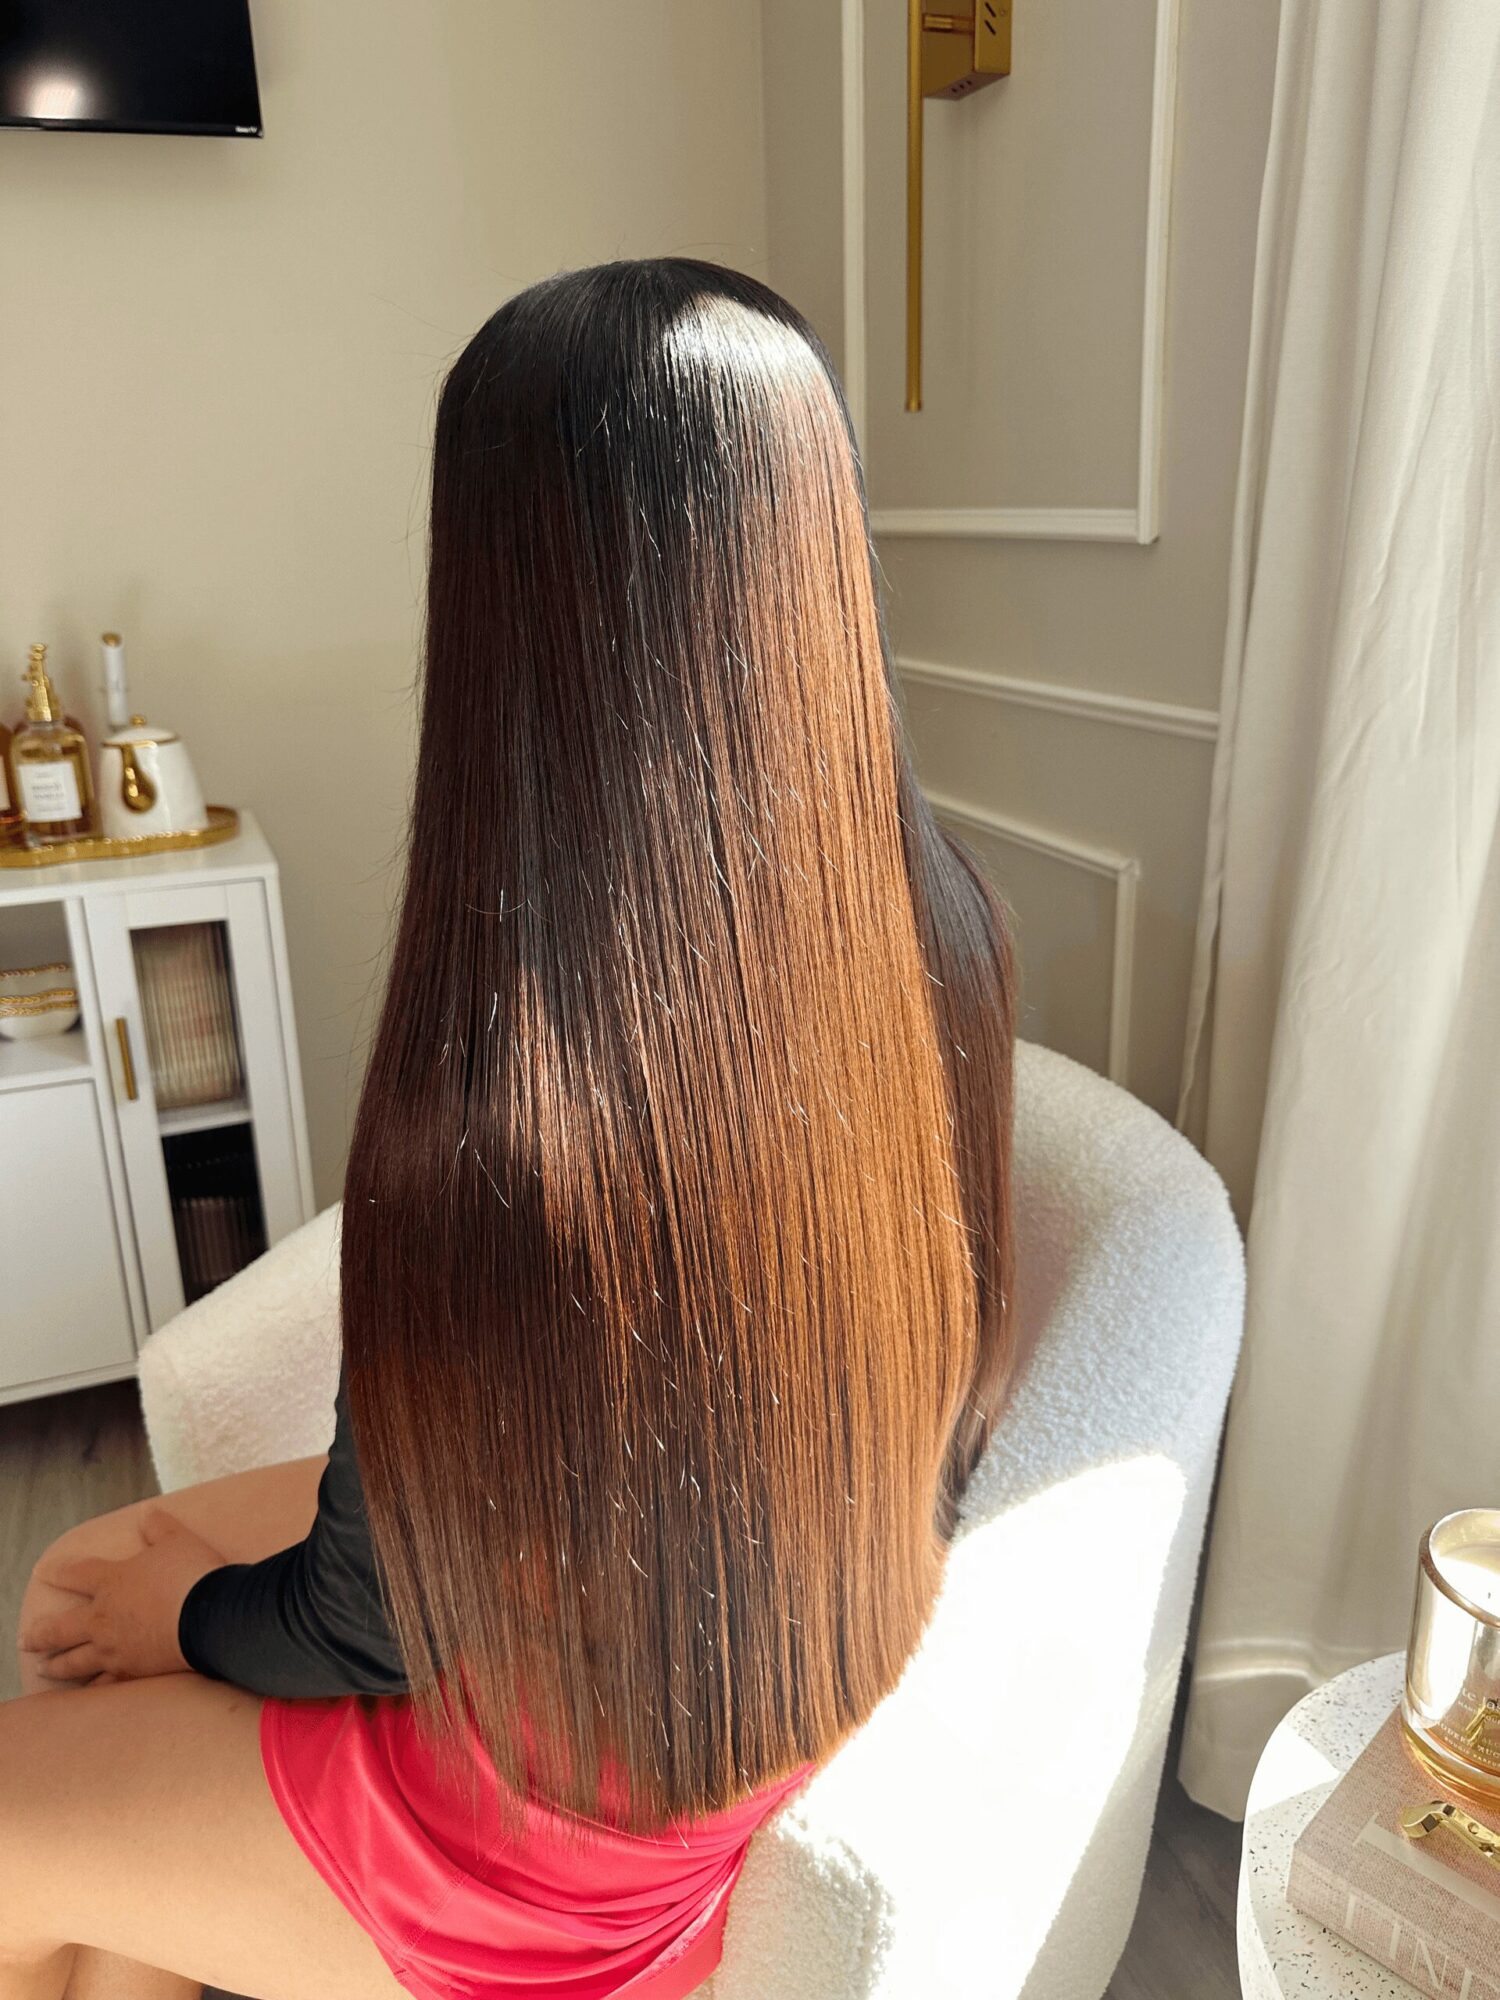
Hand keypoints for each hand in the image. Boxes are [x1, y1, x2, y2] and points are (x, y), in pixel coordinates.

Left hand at [22, 1509, 227, 1684]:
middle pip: (60, 1628)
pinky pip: (102, 1685)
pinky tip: (84, 1694)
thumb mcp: (178, 1540)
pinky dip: (91, 1689)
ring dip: (55, 1666)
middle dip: (39, 1634)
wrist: (210, 1616)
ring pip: (73, 1661)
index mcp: (112, 1582)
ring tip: (43, 1669)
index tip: (44, 1572)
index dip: (59, 1572)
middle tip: (24, 1640)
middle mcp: (103, 1618)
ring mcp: (113, 1649)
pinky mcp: (129, 1672)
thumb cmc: (192, 1574)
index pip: (77, 1574)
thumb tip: (148, 1513)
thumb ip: (159, 1528)